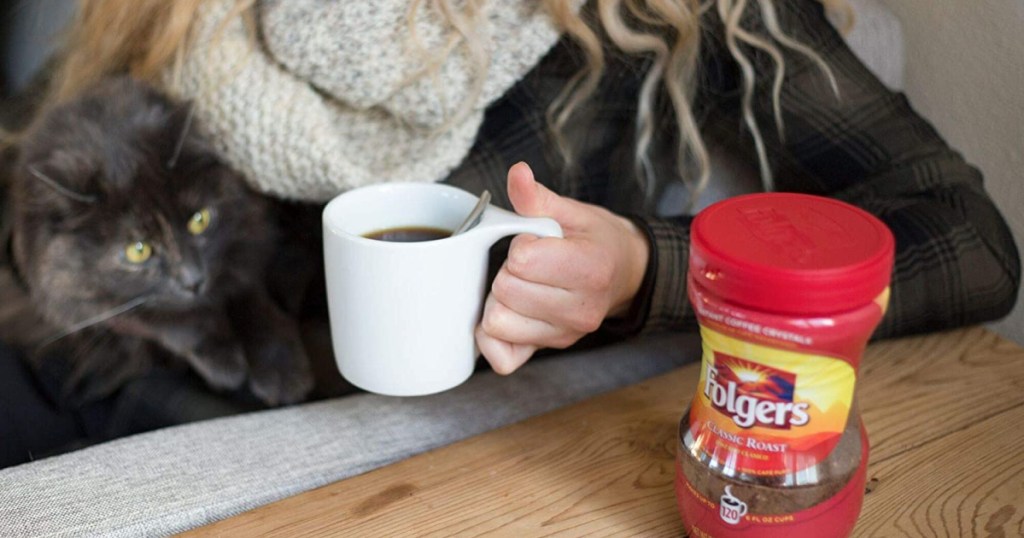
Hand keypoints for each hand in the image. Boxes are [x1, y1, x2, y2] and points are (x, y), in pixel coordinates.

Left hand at [475, 162, 649, 374]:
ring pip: (498, 322)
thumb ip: (538, 198)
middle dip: (507, 272)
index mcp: (589, 269)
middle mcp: (581, 309)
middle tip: (528, 265)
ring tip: (523, 286)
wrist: (625, 274)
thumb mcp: (571, 212)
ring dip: (500, 300)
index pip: (522, 261)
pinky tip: (510, 313)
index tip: (536, 243)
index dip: (520, 246)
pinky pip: (502, 357)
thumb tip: (518, 174)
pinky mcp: (550, 349)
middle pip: (505, 291)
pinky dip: (494, 337)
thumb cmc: (596, 241)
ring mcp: (565, 334)